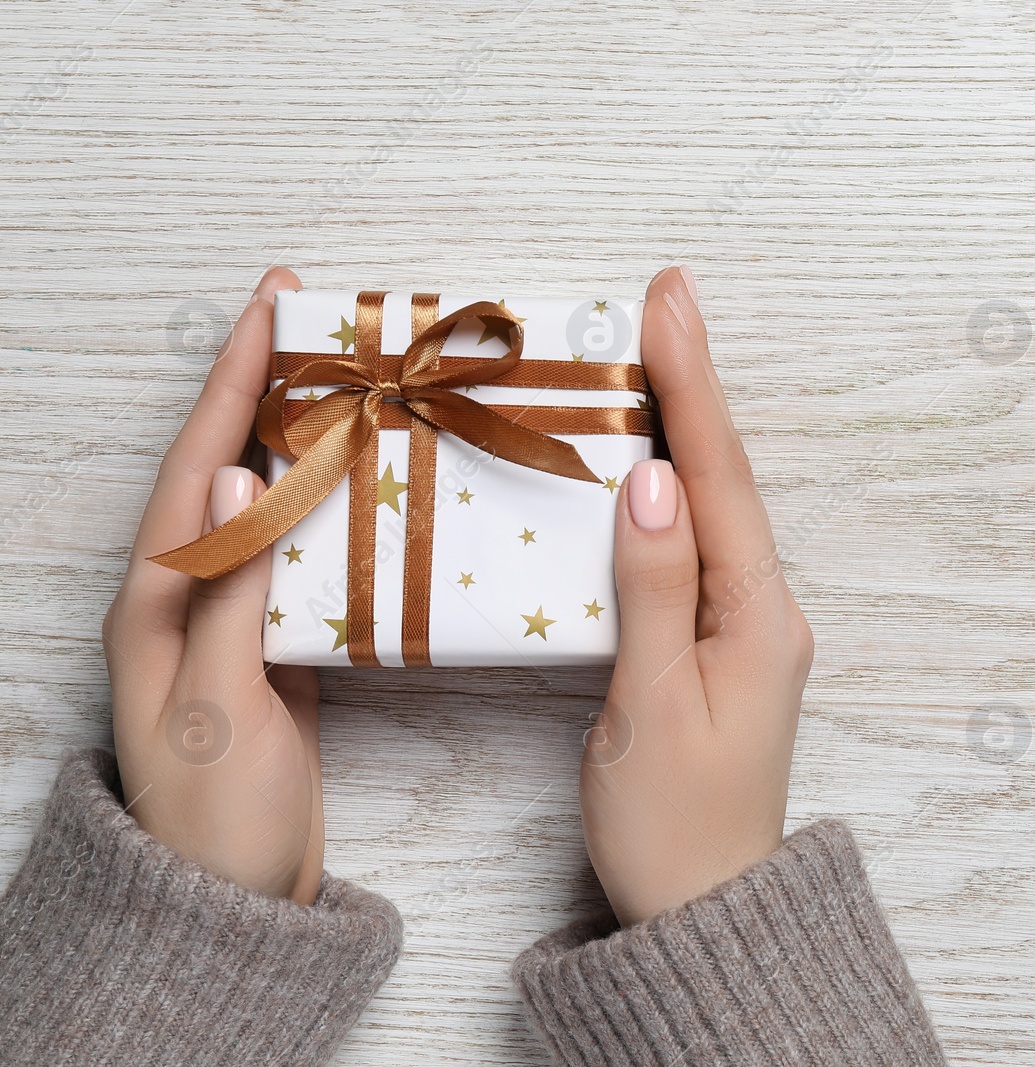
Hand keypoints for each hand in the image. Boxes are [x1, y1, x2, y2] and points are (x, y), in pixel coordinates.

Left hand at [103, 267, 323, 903]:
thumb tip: (243, 478)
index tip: (271, 309)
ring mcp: (232, 619)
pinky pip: (301, 553)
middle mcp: (189, 594)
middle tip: (318, 322)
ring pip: (270, 504)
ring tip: (351, 381)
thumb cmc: (215, 811)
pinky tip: (366, 485)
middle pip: (229, 467)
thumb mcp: (217, 703)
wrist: (232, 899)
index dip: (234, 383)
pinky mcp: (274, 646)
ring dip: (305, 439)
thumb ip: (229, 592)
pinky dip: (332, 507)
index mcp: (158, 600)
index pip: (200, 465)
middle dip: (266, 389)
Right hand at [582, 266, 813, 925]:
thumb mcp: (653, 704)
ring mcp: (746, 627)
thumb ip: (656, 589)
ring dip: (682, 429)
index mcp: (759, 617)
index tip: (668, 303)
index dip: (691, 385)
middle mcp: (765, 609)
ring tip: (648, 352)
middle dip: (690, 385)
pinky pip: (695, 548)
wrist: (701, 911)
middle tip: (659, 299)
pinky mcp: (718, 646)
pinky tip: (648, 461)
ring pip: (711, 508)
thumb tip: (655, 483)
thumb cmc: (671, 822)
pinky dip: (672, 493)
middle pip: (723, 478)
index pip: (718, 479)